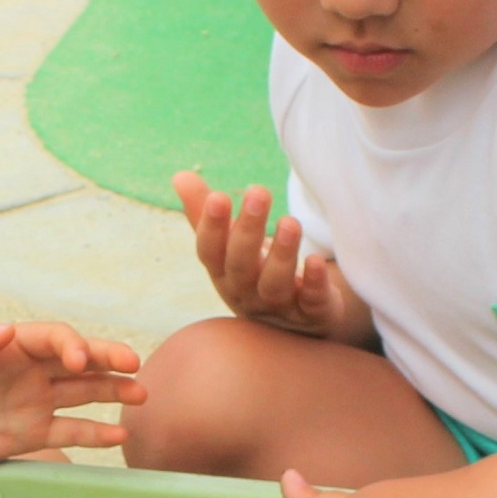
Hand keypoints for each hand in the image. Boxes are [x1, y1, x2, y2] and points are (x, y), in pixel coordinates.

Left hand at [0, 318, 143, 469]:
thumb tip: (5, 329)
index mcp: (9, 345)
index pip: (53, 338)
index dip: (72, 344)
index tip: (78, 360)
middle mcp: (27, 371)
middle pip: (78, 361)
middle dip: (107, 359)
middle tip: (134, 364)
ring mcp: (31, 403)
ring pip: (82, 394)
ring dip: (112, 391)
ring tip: (140, 394)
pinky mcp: (27, 436)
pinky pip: (68, 432)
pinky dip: (94, 433)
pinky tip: (120, 434)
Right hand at [175, 172, 344, 336]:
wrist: (292, 322)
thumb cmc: (254, 274)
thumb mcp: (228, 247)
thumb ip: (205, 212)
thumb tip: (180, 175)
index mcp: (223, 272)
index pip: (210, 251)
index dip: (211, 227)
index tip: (218, 196)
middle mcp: (245, 292)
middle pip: (241, 265)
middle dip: (248, 230)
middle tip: (258, 191)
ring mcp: (278, 306)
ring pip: (274, 285)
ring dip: (282, 254)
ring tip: (290, 221)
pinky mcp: (312, 313)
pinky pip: (312, 303)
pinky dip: (314, 284)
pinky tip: (316, 261)